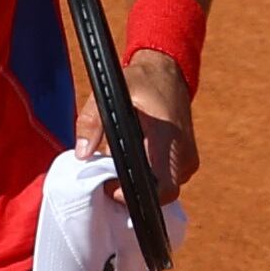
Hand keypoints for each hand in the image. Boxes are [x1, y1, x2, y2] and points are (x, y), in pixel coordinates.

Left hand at [74, 50, 198, 202]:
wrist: (168, 74)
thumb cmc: (140, 83)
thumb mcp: (110, 92)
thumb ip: (92, 122)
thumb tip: (81, 154)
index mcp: (168, 138)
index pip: (163, 187)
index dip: (136, 196)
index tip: (111, 187)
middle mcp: (183, 153)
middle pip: (160, 194)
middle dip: (131, 192)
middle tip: (107, 178)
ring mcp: (187, 159)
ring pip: (161, 189)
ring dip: (138, 182)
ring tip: (117, 164)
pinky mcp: (185, 161)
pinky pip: (165, 180)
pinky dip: (147, 176)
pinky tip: (132, 160)